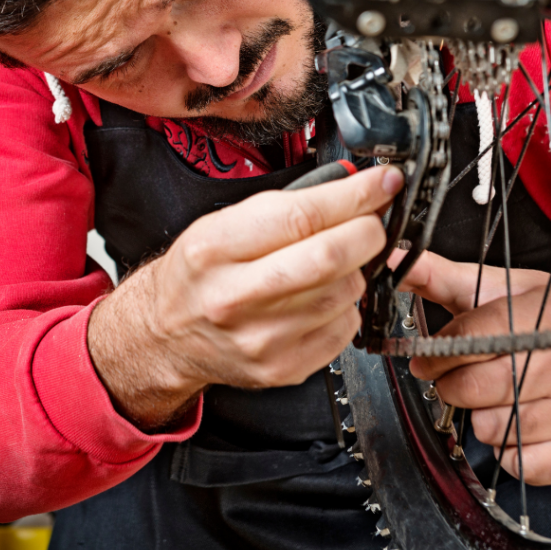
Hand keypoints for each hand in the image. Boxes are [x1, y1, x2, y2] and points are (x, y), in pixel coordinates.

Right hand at [88, 164, 402, 429]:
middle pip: (329, 257)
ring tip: (337, 258)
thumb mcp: (222, 223)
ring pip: (344, 292)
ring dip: (356, 268)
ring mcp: (261, 338)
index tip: (382, 182)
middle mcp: (234, 296)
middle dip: (368, 230)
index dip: (354, 195)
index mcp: (214, 249)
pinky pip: (344, 327)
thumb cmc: (198, 272)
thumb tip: (350, 184)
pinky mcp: (284, 367)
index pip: (300, 216)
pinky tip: (324, 294)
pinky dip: (346, 303)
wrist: (168, 333)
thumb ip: (284, 204)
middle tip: (373, 219)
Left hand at [398, 251, 550, 483]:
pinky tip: (514, 421)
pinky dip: (506, 449)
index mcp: (540, 316)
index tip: (424, 358)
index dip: (435, 353)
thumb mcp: (494, 285)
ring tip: (494, 394)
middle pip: (473, 388)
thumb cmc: (542, 313)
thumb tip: (389, 260)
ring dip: (480, 415)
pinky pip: (520, 464)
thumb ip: (435, 275)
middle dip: (451, 383)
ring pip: (491, 428)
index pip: (468, 341)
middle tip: (457, 375)